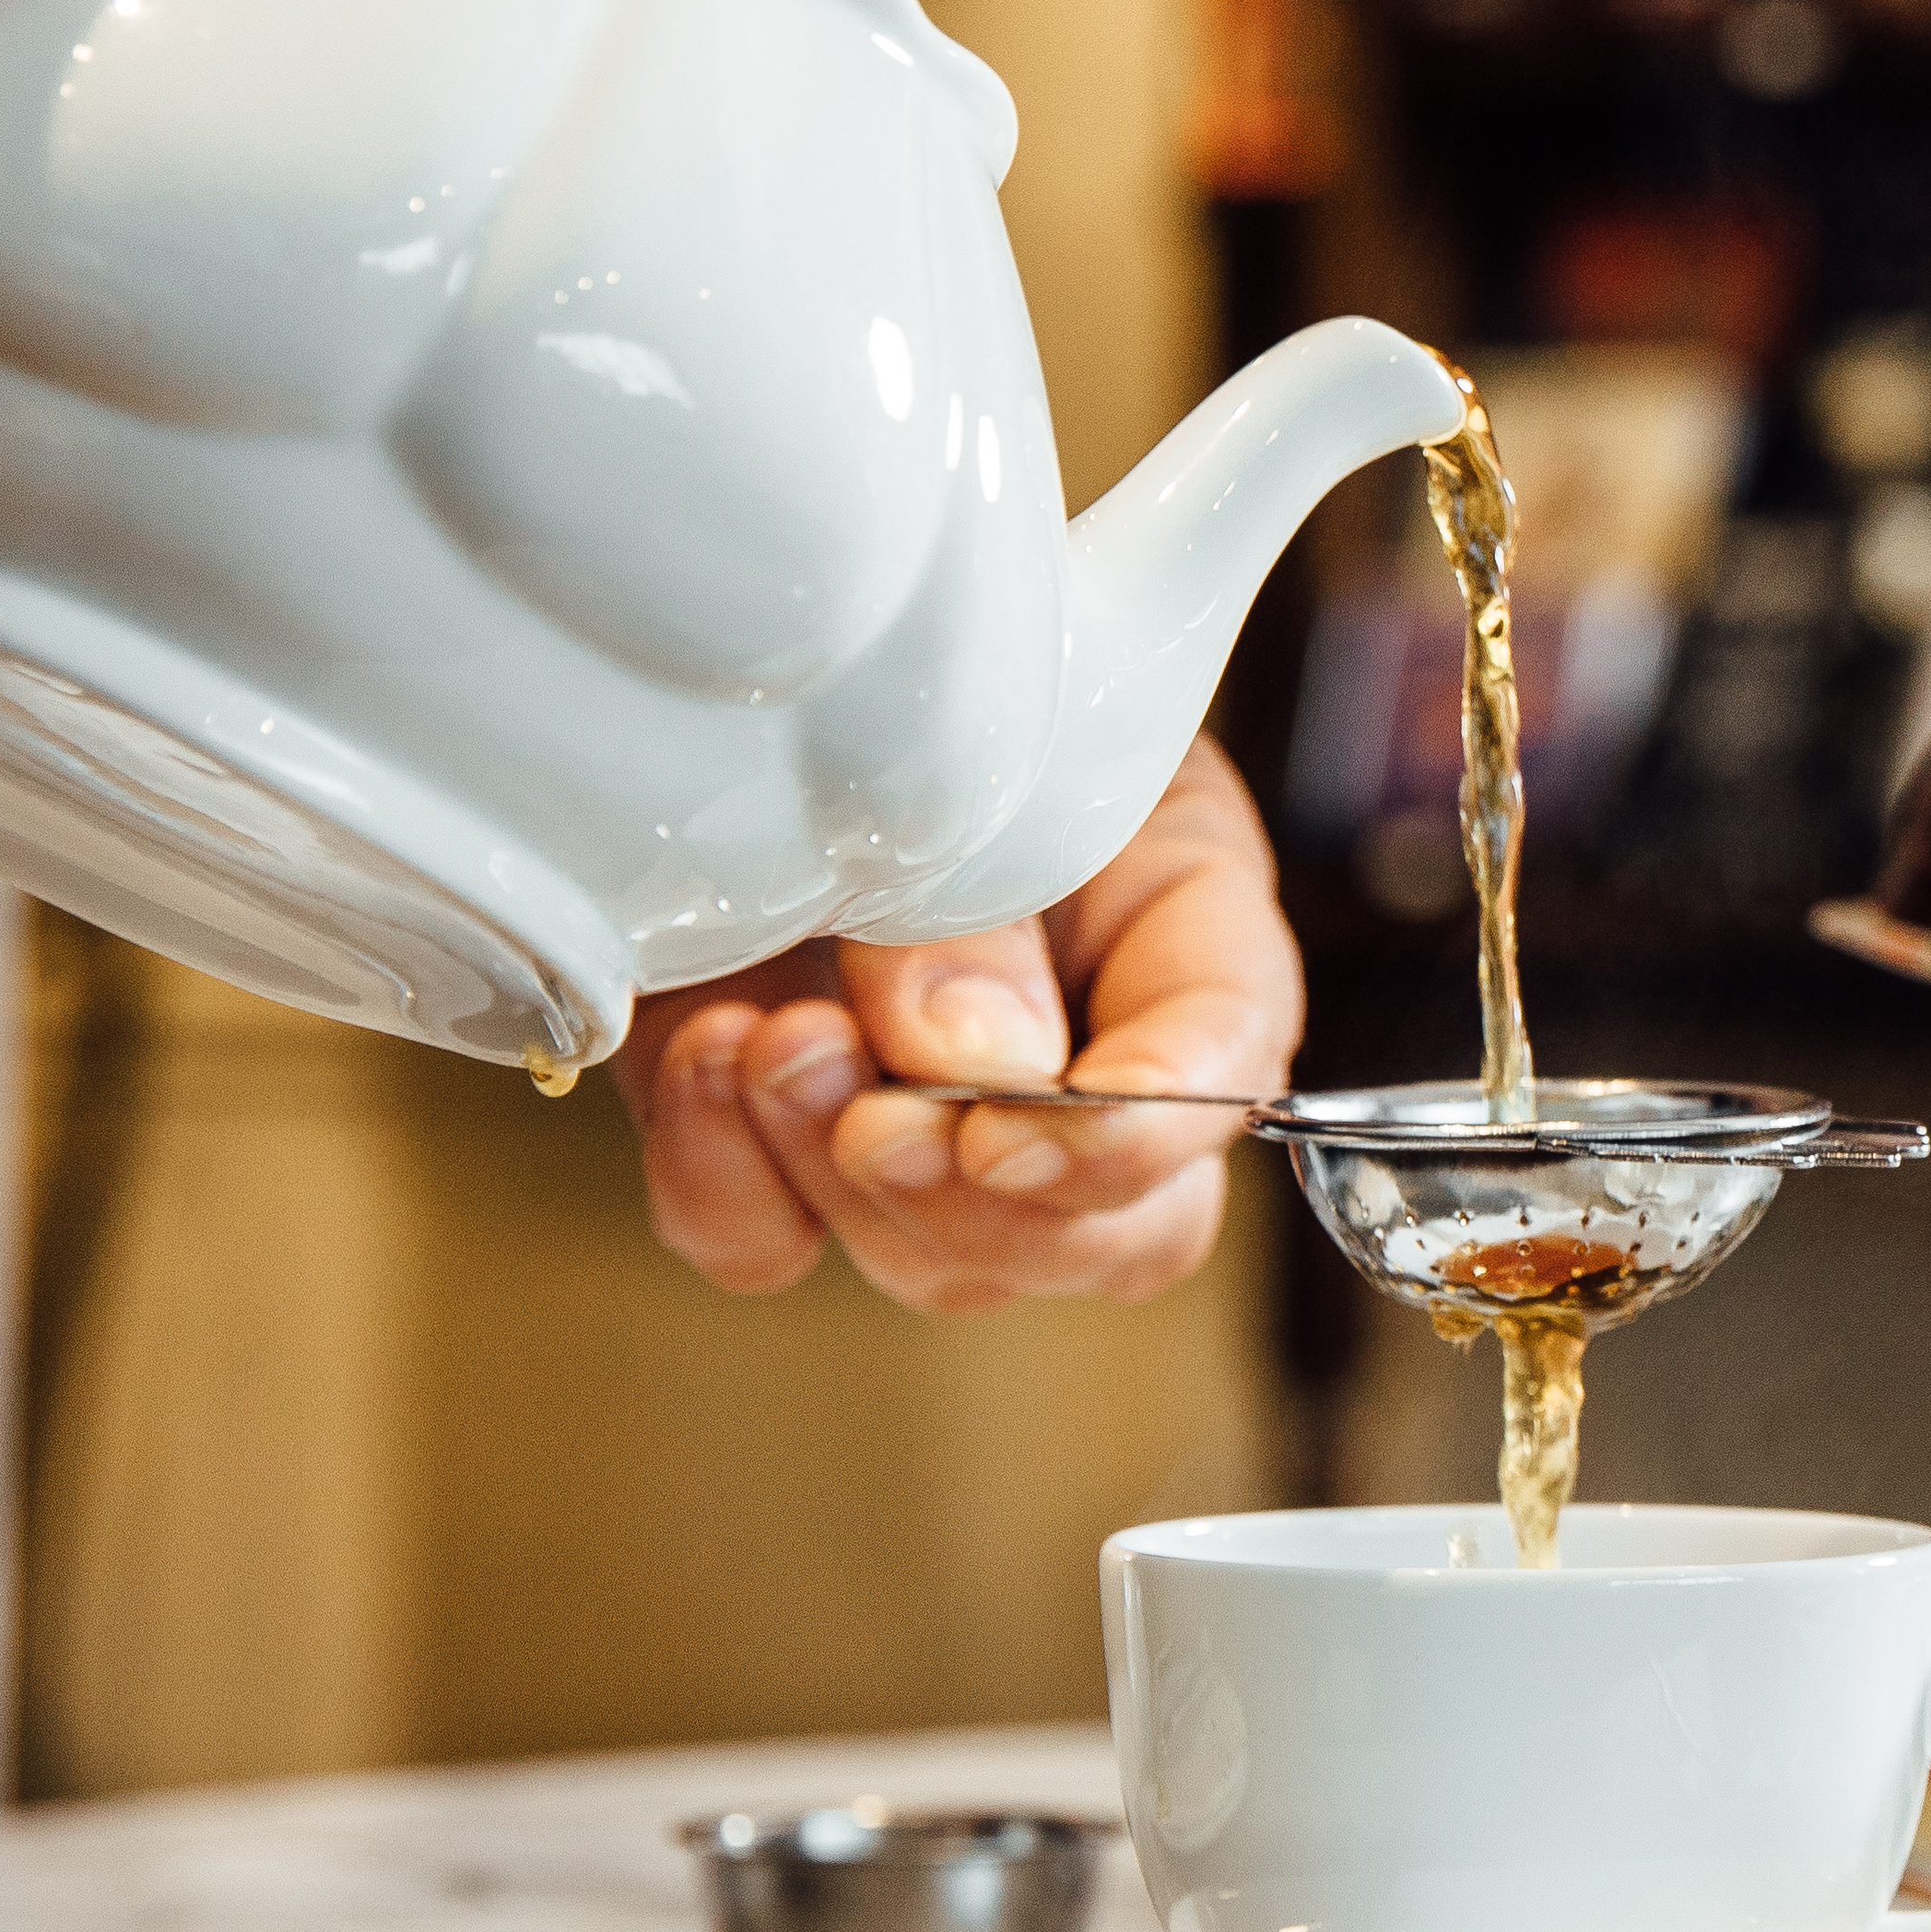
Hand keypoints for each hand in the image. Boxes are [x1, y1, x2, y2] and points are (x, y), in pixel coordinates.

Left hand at [615, 739, 1303, 1316]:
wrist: (753, 672)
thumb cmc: (902, 680)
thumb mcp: (977, 749)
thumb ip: (981, 900)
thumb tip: (970, 1061)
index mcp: (1182, 935)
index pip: (1224, 1069)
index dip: (1141, 1133)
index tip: (1014, 1131)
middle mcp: (1082, 1059)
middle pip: (1104, 1233)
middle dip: (977, 1200)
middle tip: (876, 1119)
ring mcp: (932, 1124)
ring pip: (939, 1259)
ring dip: (842, 1180)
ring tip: (773, 1042)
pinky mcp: (782, 1146)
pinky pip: (764, 1242)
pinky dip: (727, 1182)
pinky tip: (705, 1060)